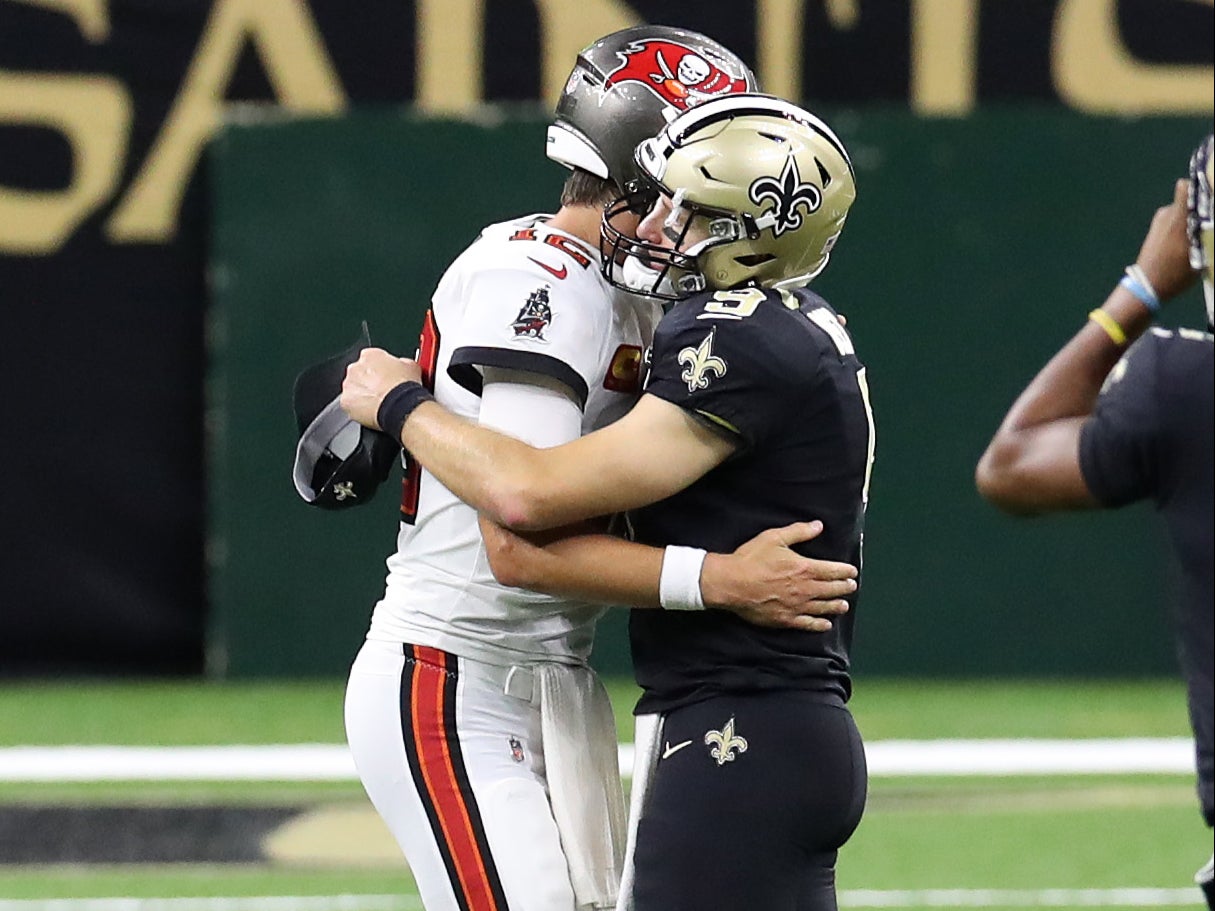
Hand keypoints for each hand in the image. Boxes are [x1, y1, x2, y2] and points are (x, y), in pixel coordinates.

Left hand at [341, 348, 422, 430]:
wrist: (399, 405)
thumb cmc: (405, 387)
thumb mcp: (412, 366)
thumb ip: (402, 362)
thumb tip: (403, 365)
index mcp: (370, 355)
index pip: (372, 359)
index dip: (380, 369)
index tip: (386, 377)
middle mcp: (355, 367)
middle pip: (359, 374)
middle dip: (369, 382)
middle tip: (383, 391)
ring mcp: (349, 385)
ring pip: (354, 389)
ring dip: (363, 395)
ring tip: (379, 403)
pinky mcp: (345, 402)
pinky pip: (350, 405)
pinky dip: (358, 409)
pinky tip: (372, 412)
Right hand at [700, 520, 857, 631]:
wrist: (731, 583)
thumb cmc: (750, 560)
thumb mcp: (774, 538)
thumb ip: (799, 532)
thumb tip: (818, 526)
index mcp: (804, 568)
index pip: (832, 570)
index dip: (845, 571)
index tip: (852, 572)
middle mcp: (804, 589)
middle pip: (831, 589)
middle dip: (844, 587)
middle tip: (851, 587)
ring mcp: (796, 606)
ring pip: (823, 607)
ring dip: (835, 605)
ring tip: (843, 605)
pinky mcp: (785, 619)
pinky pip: (807, 624)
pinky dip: (819, 624)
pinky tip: (826, 624)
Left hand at [1136, 178, 1198, 303]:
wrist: (1146, 287)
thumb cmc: (1175, 273)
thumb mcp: (1201, 256)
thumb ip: (1209, 236)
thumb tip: (1209, 224)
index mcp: (1177, 219)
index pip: (1184, 187)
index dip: (1199, 185)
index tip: (1211, 192)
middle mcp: (1166, 215)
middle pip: (1188, 198)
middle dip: (1201, 204)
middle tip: (1209, 217)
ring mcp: (1159, 221)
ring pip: (1182, 210)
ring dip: (1193, 216)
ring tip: (1203, 230)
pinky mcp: (1156, 229)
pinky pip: (1174, 219)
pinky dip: (1184, 224)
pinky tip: (1191, 238)